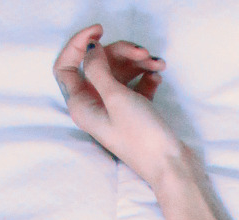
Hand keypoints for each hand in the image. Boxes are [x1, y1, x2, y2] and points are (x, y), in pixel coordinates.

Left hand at [53, 25, 180, 187]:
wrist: (172, 167)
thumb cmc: (141, 138)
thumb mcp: (115, 97)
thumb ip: (97, 68)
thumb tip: (90, 49)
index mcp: (81, 106)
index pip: (66, 66)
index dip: (78, 45)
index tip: (100, 32)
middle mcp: (94, 107)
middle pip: (98, 65)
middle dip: (120, 53)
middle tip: (141, 52)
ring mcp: (114, 110)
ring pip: (119, 73)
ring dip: (137, 62)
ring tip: (156, 62)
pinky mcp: (133, 113)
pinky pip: (135, 85)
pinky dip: (145, 77)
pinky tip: (158, 76)